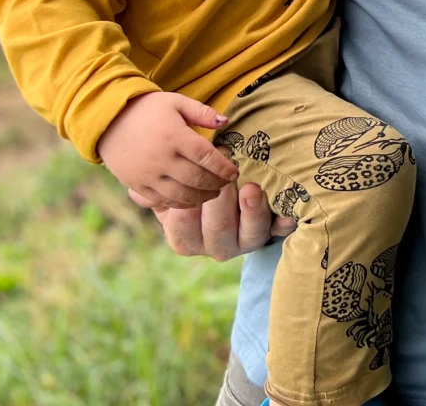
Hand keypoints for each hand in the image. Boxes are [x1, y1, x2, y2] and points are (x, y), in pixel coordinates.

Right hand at [98, 91, 238, 208]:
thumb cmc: (148, 109)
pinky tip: (192, 200)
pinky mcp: (137, 186)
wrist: (109, 120)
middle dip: (217, 184)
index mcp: (175, 137)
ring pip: (182, 195)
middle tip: (227, 184)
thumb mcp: (176, 102)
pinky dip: (181, 204)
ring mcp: (148, 176)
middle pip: (197, 179)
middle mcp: (162, 159)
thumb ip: (202, 112)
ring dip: (202, 197)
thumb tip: (226, 122)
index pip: (207, 157)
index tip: (235, 172)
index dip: (224, 167)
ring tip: (214, 193)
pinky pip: (163, 201)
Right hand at [131, 180, 296, 259]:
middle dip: (219, 206)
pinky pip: (280, 232)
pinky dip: (285, 222)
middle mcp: (216, 246)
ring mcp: (246, 241)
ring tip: (252, 188)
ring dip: (252, 212)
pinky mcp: (272, 233)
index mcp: (187, 238)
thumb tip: (134, 192)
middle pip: (217, 231)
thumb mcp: (172, 190)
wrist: (229, 190)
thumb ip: (155, 191)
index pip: (183, 228)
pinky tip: (290, 212)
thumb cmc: (192, 186)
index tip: (192, 187)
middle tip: (225, 180)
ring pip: (250, 235)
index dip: (187, 210)